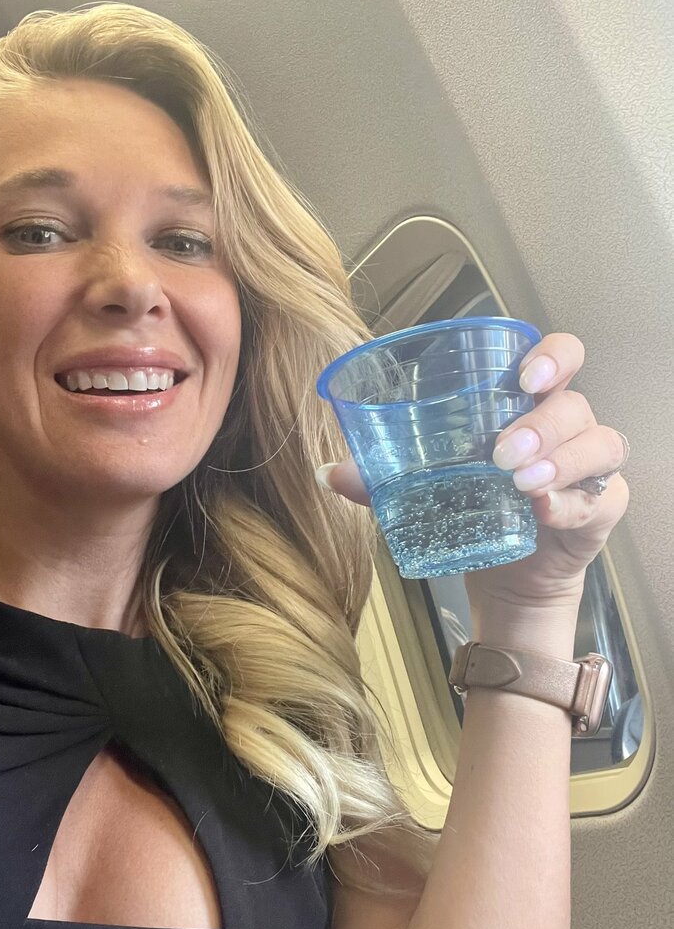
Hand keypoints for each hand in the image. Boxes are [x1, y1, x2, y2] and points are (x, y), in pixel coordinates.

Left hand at [317, 332, 629, 614]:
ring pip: (597, 443)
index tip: (525, 373)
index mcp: (527, 402)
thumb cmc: (473, 507)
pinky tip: (543, 510)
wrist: (508, 572)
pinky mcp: (602, 506)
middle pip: (573, 403)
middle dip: (540, 422)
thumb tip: (327, 473)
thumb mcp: (426, 488)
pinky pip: (600, 497)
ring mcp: (589, 466)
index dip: (552, 355)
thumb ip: (381, 478)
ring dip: (558, 459)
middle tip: (501, 450)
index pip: (559, 358)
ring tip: (520, 481)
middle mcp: (566, 426)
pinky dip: (571, 503)